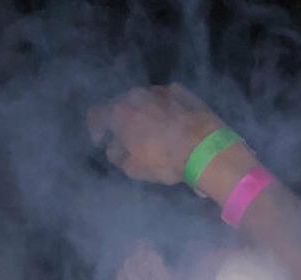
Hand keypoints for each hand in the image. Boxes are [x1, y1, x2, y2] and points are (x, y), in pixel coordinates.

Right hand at [86, 83, 222, 184]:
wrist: (205, 147)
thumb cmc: (165, 160)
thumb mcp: (135, 169)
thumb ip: (118, 157)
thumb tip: (114, 149)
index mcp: (120, 114)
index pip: (96, 114)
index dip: (95, 128)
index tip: (101, 141)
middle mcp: (137, 95)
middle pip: (120, 105)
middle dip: (120, 121)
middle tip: (128, 139)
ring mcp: (160, 90)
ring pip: (143, 100)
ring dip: (142, 113)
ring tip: (152, 132)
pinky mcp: (181, 91)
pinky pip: (164, 98)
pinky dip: (163, 109)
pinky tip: (172, 124)